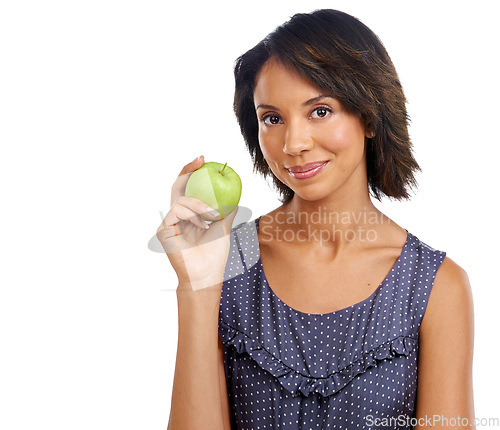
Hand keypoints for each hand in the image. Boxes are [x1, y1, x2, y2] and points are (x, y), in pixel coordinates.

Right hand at [156, 156, 237, 292]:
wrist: (206, 275)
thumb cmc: (214, 255)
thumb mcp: (224, 227)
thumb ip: (226, 210)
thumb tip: (236, 191)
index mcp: (189, 215)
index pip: (188, 189)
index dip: (192, 173)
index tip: (204, 160)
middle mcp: (176, 217)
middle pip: (178, 187)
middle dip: (188, 170)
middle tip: (201, 160)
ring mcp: (169, 223)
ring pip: (180, 199)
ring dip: (199, 203)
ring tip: (212, 214)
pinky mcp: (164, 230)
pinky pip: (177, 211)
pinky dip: (191, 214)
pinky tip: (201, 223)